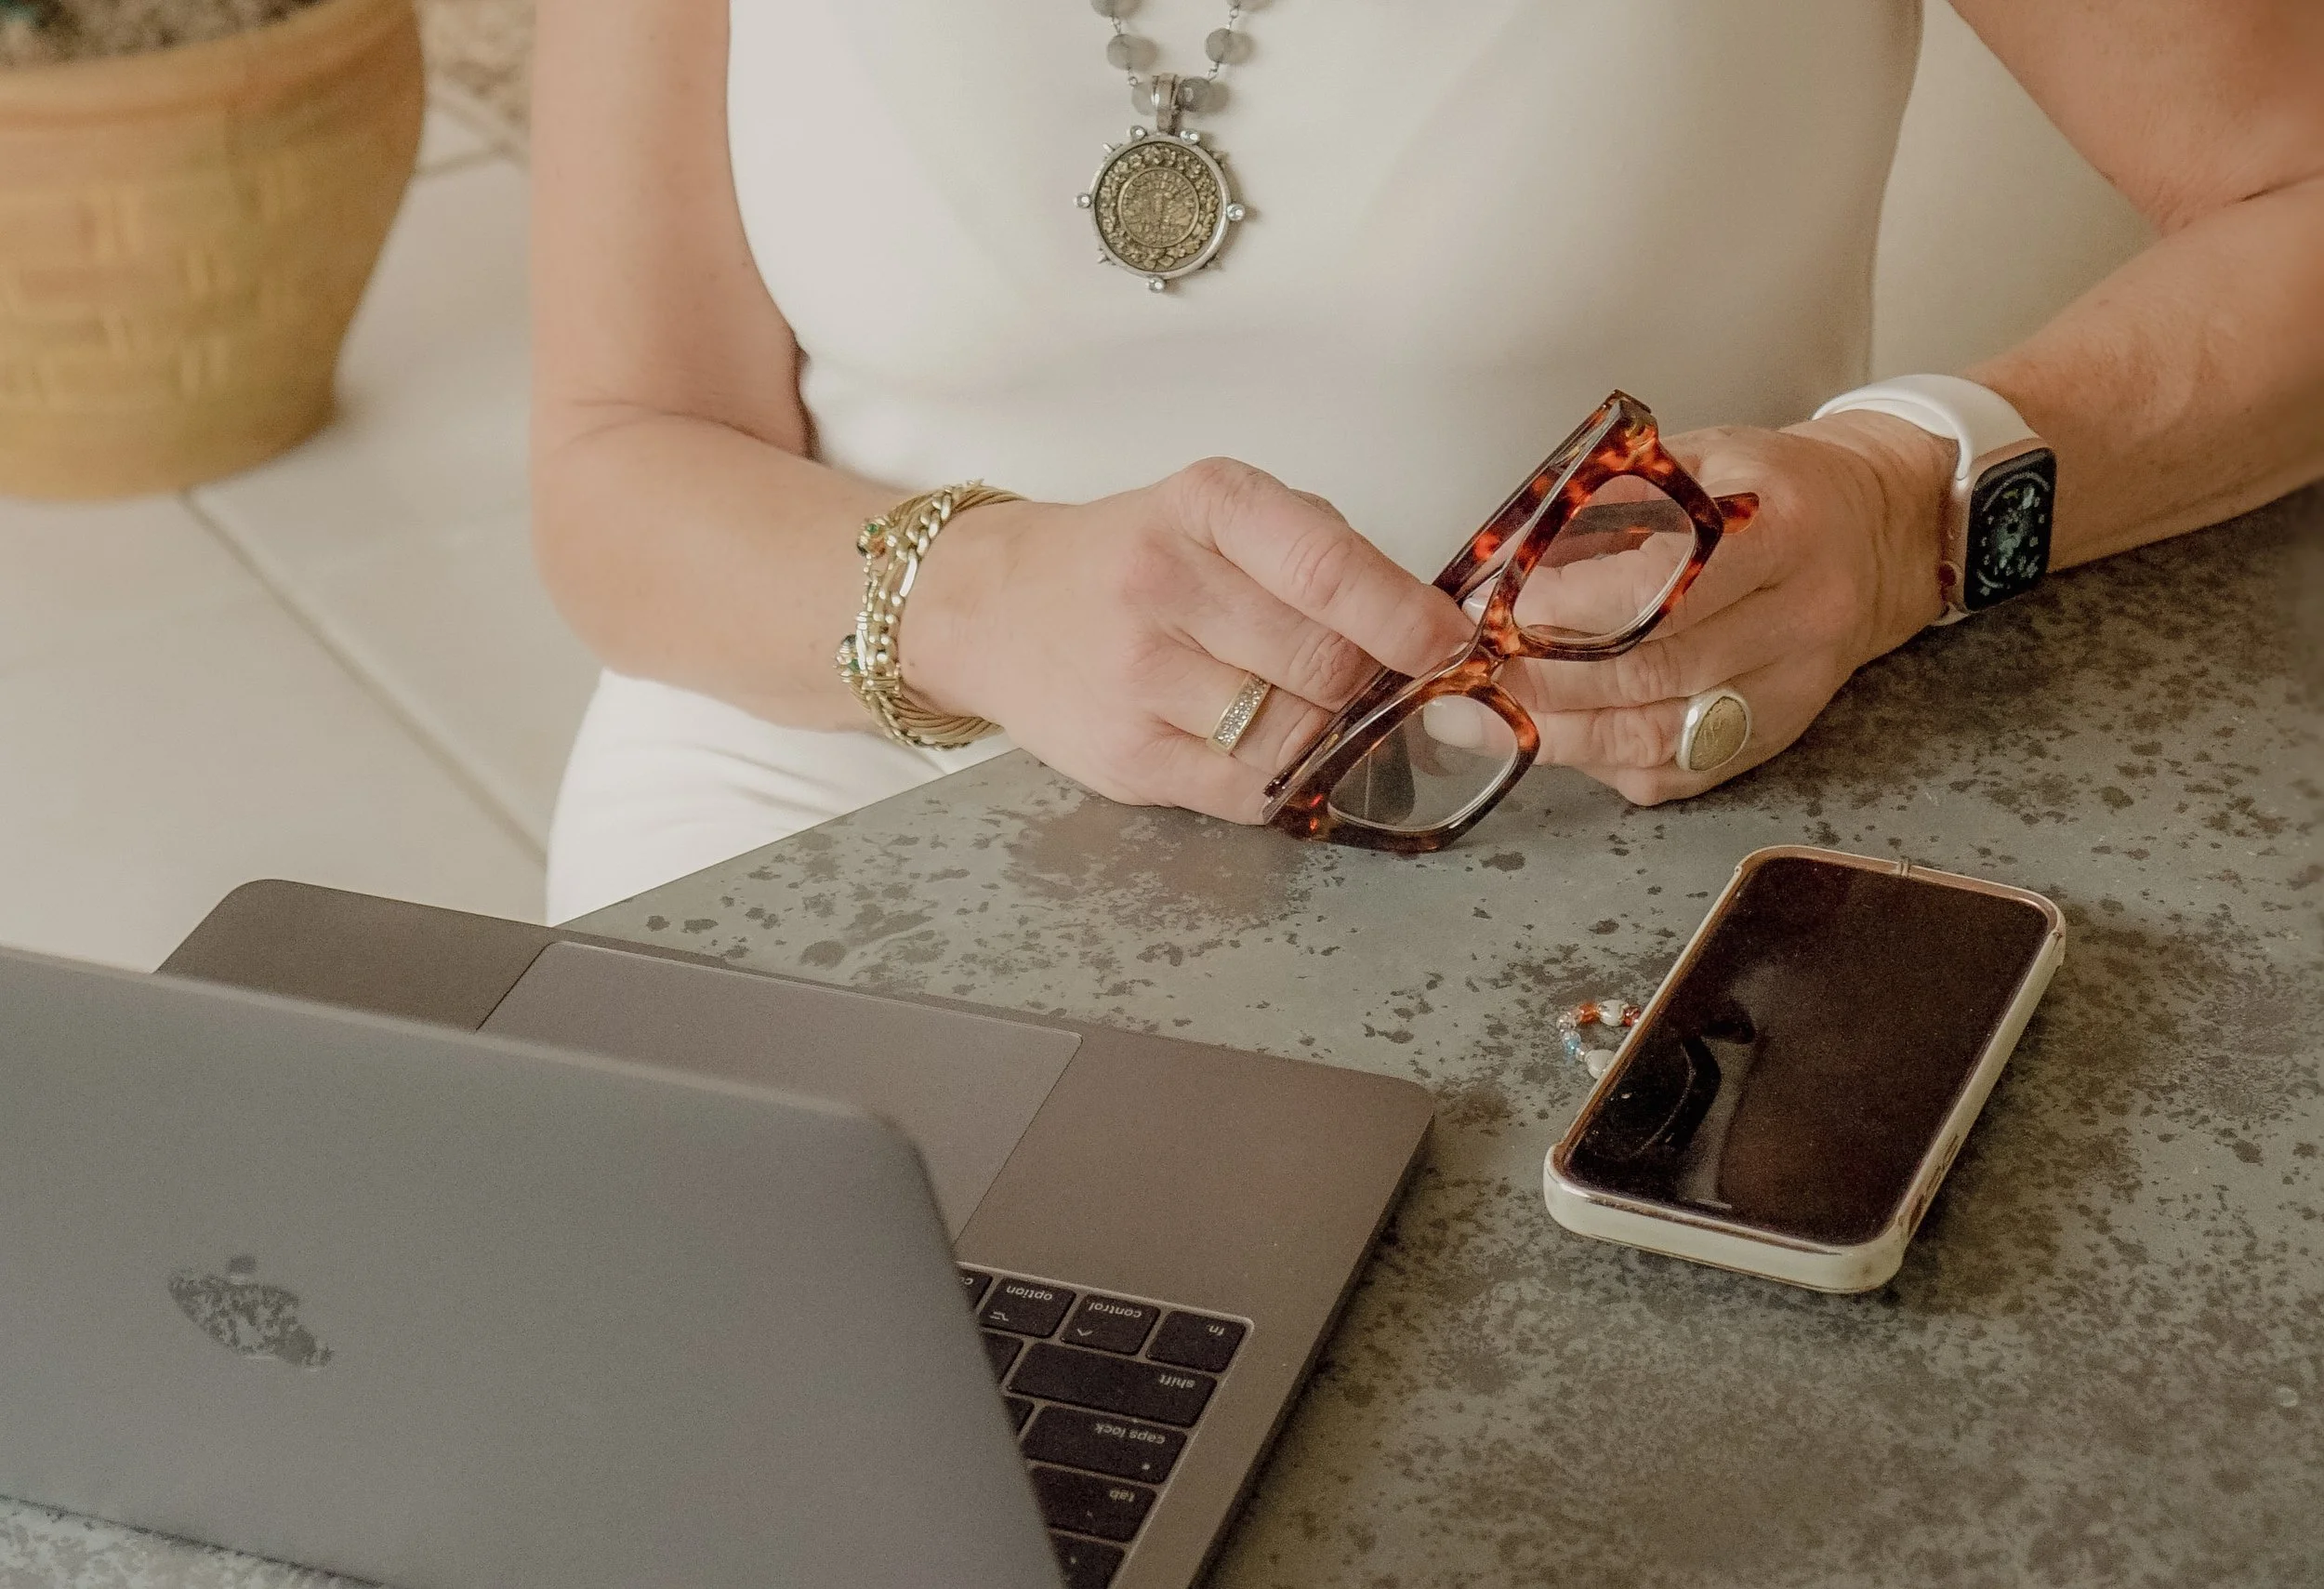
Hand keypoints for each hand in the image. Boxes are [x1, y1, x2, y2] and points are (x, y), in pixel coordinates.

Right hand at [903, 459, 1472, 821]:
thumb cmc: (1130, 557)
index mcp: (1206, 507)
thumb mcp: (1216, 514)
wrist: (994, 608)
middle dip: (1371, 682)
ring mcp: (1139, 678)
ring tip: (1302, 706)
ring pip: (1297, 735)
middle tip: (1373, 679)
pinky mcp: (1127, 758)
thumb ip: (1320, 553)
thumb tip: (1430, 628)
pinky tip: (1268, 747)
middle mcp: (1165, 586)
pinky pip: (1249, 791)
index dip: (1405, 618)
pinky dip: (1282, 779)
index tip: (1449, 645)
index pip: (1328, 569)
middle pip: (1326, 664)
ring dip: (1327, 733)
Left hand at [1500, 413, 1955, 802]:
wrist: (1877, 536)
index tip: (1493, 612)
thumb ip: (1613, 501)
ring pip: (1653, 736)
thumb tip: (1506, 562)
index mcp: (1782, 530)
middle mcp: (1799, 619)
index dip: (1568, 609)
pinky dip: (1597, 762)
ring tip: (1476, 720)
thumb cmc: (1770, 493)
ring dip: (1553, 734)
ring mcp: (1790, 691)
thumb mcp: (1701, 458)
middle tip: (1461, 677)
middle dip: (1540, 682)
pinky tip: (1547, 739)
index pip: (1662, 585)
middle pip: (1649, 672)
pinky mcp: (1770, 740)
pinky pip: (1671, 773)